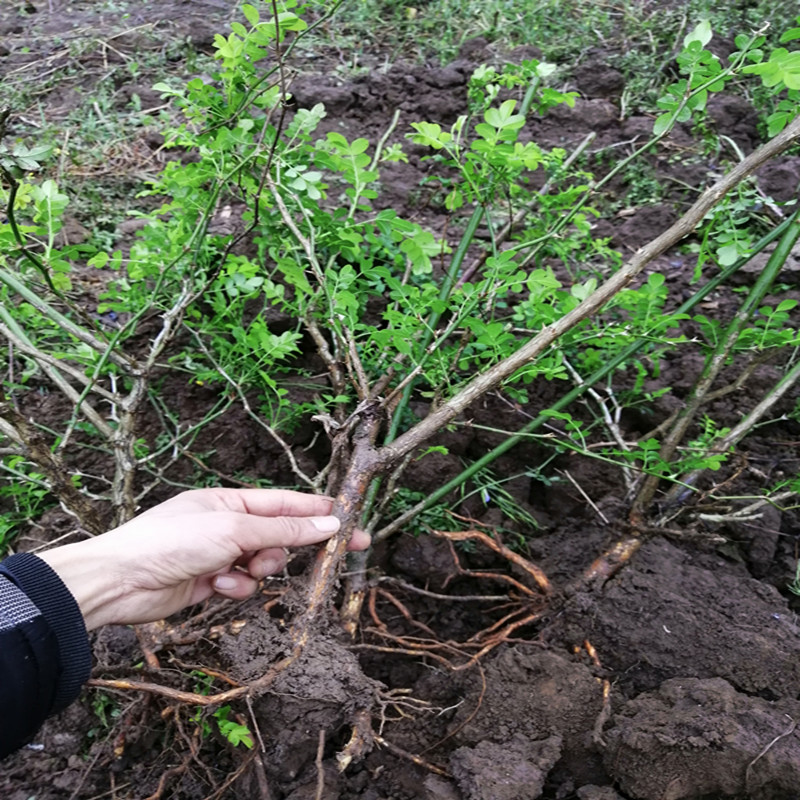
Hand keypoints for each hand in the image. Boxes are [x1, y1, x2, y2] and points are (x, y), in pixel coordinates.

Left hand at [38, 488, 369, 629]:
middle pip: (280, 535)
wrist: (121, 581)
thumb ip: (284, 530)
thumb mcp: (235, 530)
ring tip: (242, 570)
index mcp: (233, 501)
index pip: (287, 504)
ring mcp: (220, 554)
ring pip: (263, 563)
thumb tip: (329, 525)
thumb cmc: (172, 541)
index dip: (320, 513)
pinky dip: (235, 587)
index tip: (350, 521)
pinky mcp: (211, 582)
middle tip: (338, 557)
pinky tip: (217, 586)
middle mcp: (229, 525)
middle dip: (296, 547)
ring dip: (259, 569)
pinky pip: (242, 585)